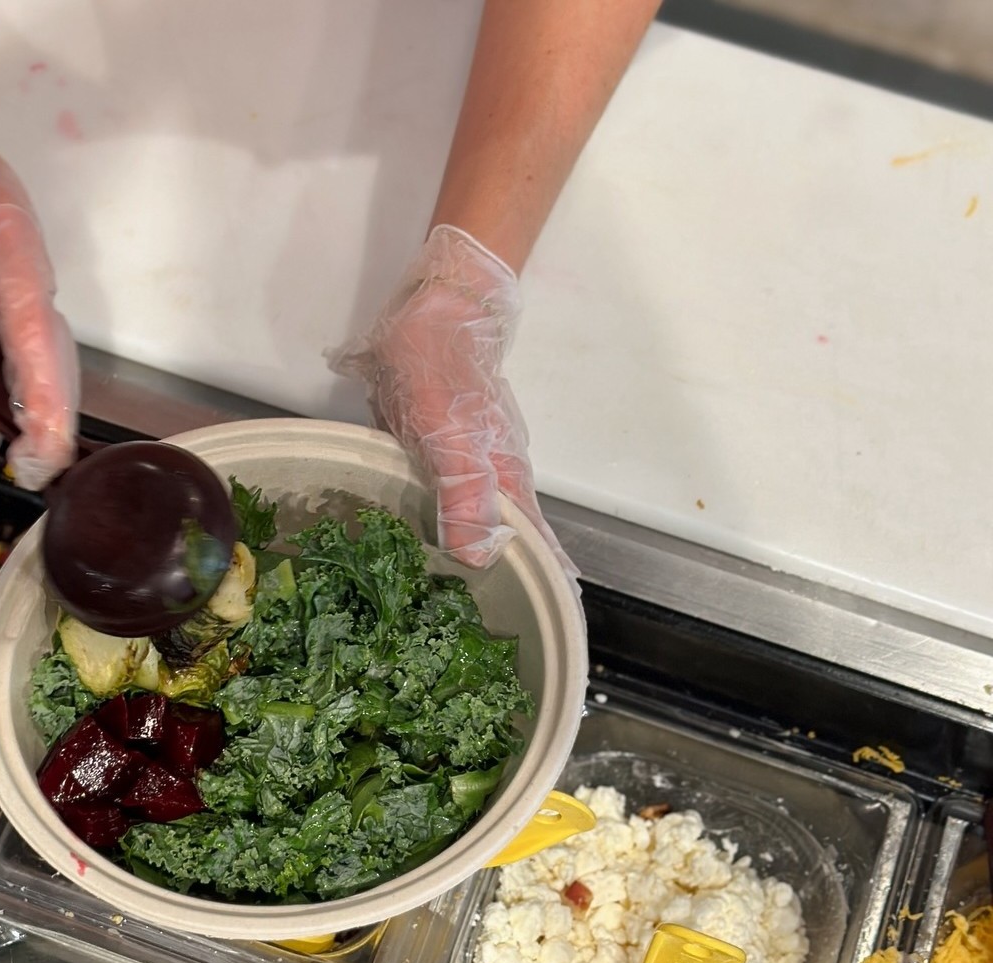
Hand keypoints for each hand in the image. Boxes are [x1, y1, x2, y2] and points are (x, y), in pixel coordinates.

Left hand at [329, 225, 575, 577]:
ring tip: (504, 585)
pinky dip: (477, 522)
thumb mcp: (442, 434)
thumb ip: (462, 492)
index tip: (566, 611)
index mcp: (502, 476)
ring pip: (500, 514)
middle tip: (537, 615)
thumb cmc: (438, 365)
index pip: (536, 539)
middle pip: (523, 531)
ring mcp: (483, 456)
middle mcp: (499, 471)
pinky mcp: (460, 444)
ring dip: (505, 547)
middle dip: (534, 570)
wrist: (439, 306)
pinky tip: (460, 535)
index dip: (549, 574)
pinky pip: (473, 495)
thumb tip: (481, 555)